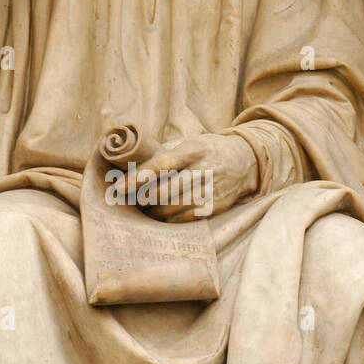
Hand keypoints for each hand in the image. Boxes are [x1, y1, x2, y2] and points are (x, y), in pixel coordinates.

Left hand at [124, 134, 258, 220]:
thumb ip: (165, 154)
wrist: (244, 161)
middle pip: (165, 190)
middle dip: (143, 198)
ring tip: (143, 209)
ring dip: (153, 212)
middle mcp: (203, 169)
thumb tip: (129, 166)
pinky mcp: (215, 207)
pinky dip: (168, 220)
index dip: (138, 177)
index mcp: (193, 149)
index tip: (119, 187)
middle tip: (131, 201)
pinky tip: (160, 217)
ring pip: (173, 208)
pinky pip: (185, 219)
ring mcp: (210, 190)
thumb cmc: (207, 151)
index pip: (161, 163)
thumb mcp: (189, 143)